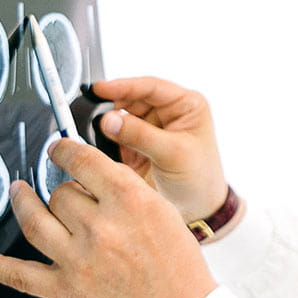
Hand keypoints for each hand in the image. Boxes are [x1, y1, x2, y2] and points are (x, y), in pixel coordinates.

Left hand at [0, 139, 217, 297]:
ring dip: (23, 202)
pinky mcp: (66, 290)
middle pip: (61, 192)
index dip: (64, 150)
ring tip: (19, 192)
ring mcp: (78, 259)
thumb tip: (87, 169)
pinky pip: (19, 275)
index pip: (81, 160)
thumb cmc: (176, 264)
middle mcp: (100, 226)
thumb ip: (123, 187)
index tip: (58, 149)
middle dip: (65, 191)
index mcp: (129, 199)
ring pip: (35, 219)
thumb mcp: (161, 209)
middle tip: (70, 196)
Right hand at [88, 77, 228, 221]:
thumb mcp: (173, 154)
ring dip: (110, 125)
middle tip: (98, 120)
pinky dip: (107, 140)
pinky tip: (104, 148)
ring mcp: (151, 129)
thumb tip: (109, 119)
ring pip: (121, 117)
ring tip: (101, 136)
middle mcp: (167, 113)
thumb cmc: (200, 179)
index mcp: (186, 105)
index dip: (124, 86)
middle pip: (132, 100)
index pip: (151, 87)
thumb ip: (141, 135)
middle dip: (114, 108)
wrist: (199, 211)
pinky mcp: (137, 145)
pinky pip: (116, 137)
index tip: (100, 89)